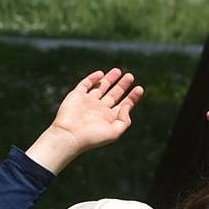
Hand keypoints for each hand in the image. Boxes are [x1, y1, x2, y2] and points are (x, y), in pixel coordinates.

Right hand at [28, 67, 143, 172]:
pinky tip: (101, 74)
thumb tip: (127, 105)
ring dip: (109, 79)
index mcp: (108, 118)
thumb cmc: (92, 138)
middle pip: (114, 94)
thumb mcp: (114, 132)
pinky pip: (85, 84)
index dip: (132, 97)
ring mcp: (87, 102)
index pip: (123, 105)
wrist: (69, 136)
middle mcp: (99, 109)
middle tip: (130, 76)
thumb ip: (124, 120)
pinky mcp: (77, 96)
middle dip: (122, 85)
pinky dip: (92, 78)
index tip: (139, 89)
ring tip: (119, 71)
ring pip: (101, 87)